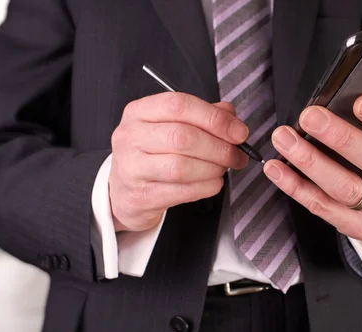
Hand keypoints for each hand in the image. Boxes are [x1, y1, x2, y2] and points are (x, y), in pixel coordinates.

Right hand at [109, 93, 249, 231]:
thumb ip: (203, 117)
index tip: (238, 132)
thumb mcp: (171, 126)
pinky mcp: (140, 196)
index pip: (179, 105)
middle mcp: (130, 136)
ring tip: (223, 169)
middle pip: (182, 137)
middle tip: (237, 155)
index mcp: (139, 112)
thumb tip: (232, 119)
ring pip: (181, 166)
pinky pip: (181, 191)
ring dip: (213, 168)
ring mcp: (131, 168)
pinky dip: (205, 187)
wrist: (123, 191)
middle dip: (219, 147)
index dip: (214, 118)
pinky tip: (214, 183)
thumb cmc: (152, 154)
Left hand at [264, 95, 361, 240]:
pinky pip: (323, 207)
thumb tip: (334, 100)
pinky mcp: (359, 227)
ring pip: (346, 189)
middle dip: (341, 138)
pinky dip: (295, 186)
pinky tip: (276, 168)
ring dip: (310, 162)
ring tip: (284, 138)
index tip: (360, 101)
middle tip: (309, 116)